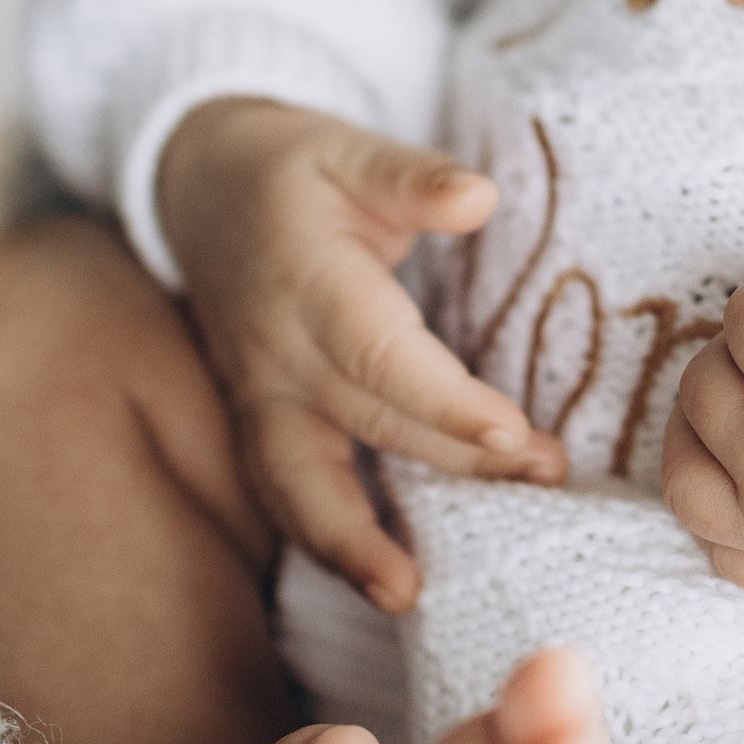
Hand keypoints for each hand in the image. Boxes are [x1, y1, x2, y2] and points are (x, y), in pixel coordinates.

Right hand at [157, 97, 562, 613]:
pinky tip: (379, 582)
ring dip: (355, 543)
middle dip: (456, 461)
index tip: (514, 434)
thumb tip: (478, 198)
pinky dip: (324, 542)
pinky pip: (284, 492)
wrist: (198, 187)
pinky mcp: (257, 420)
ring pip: (300, 482)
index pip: (378, 354)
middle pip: (368, 421)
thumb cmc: (291, 169)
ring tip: (409, 595)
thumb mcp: (349, 148)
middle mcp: (275, 349)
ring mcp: (258, 393)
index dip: (444, 399)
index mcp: (306, 279)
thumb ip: (412, 177)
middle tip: (545, 479)